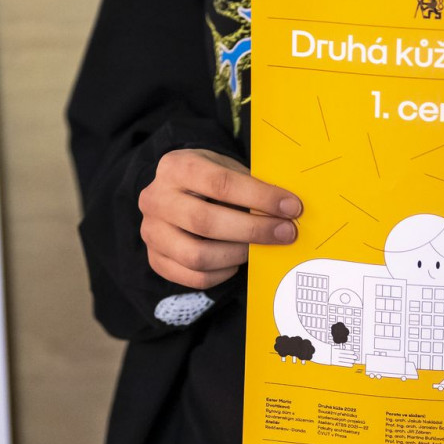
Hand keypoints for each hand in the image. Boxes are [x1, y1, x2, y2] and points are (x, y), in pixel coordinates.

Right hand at [137, 148, 302, 290]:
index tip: (292, 207)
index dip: (259, 197)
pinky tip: (236, 260)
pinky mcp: (155, 258)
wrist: (174, 191)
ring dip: (237, 254)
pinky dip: (221, 273)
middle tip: (285, 233)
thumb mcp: (226, 168)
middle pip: (205, 222)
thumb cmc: (209, 179)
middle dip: (253, 230)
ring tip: (258, 248)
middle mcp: (156, 198)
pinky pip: (193, 277)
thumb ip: (251, 185)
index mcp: (176, 166)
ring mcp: (151, 231)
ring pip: (197, 256)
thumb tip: (289, 209)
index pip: (220, 183)